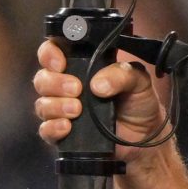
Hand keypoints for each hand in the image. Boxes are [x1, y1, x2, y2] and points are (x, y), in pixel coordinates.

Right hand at [34, 39, 166, 159]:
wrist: (145, 136)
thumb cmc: (139, 102)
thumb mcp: (139, 80)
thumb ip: (122, 74)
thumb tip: (97, 85)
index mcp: (80, 66)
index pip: (52, 52)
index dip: (49, 54)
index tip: (60, 63)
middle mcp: (65, 86)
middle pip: (42, 79)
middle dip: (54, 83)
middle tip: (76, 89)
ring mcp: (61, 111)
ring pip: (41, 104)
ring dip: (56, 105)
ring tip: (77, 110)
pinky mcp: (62, 133)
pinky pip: (45, 130)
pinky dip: (52, 127)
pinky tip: (67, 127)